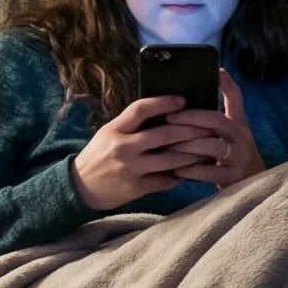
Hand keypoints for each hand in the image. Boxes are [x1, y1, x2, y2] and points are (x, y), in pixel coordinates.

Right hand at [69, 94, 217, 209]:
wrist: (79, 187)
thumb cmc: (99, 155)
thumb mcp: (109, 134)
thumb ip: (132, 125)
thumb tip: (164, 112)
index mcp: (115, 129)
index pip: (141, 109)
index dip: (163, 102)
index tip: (182, 100)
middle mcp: (122, 147)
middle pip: (163, 135)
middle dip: (190, 130)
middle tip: (208, 127)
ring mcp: (130, 169)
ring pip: (170, 160)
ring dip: (192, 155)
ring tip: (208, 149)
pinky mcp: (135, 188)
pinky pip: (165, 180)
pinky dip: (180, 175)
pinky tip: (193, 170)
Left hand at [168, 70, 267, 189]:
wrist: (250, 186)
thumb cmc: (233, 155)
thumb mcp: (233, 132)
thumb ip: (222, 111)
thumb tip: (215, 76)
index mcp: (239, 124)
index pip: (235, 98)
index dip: (226, 84)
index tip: (214, 73)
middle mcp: (242, 138)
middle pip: (217, 120)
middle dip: (191, 118)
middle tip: (168, 118)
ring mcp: (239, 158)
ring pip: (211, 146)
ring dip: (187, 144)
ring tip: (167, 144)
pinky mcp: (233, 178)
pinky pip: (208, 172)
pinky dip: (190, 170)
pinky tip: (176, 169)